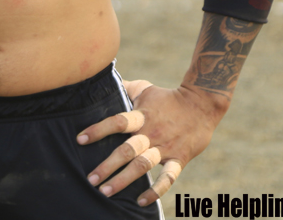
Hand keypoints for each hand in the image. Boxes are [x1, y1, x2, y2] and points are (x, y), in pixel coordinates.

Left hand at [76, 79, 227, 207]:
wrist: (202, 104)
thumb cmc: (167, 98)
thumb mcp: (144, 89)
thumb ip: (123, 89)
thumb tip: (99, 82)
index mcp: (141, 116)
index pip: (117, 122)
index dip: (99, 129)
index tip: (80, 139)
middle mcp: (151, 133)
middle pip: (127, 150)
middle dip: (107, 166)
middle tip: (91, 179)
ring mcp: (165, 147)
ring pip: (143, 166)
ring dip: (123, 180)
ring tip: (106, 191)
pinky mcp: (179, 159)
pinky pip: (168, 178)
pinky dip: (156, 191)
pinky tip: (141, 201)